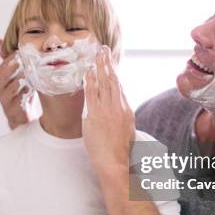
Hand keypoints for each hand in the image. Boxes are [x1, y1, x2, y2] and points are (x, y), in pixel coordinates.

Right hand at [0, 38, 31, 128]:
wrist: (23, 115)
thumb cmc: (20, 90)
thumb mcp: (15, 73)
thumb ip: (7, 58)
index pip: (2, 66)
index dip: (10, 59)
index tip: (21, 53)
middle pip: (2, 78)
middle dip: (11, 69)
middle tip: (21, 61)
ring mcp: (5, 101)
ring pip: (10, 90)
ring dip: (19, 82)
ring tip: (27, 76)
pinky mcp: (13, 112)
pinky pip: (17, 103)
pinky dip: (24, 96)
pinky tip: (31, 90)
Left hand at [82, 46, 134, 178]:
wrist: (116, 164)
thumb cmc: (121, 154)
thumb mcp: (127, 134)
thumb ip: (122, 121)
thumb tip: (119, 115)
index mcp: (127, 111)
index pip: (119, 87)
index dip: (114, 73)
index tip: (110, 63)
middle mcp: (119, 107)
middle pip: (113, 80)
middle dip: (108, 63)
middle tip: (103, 50)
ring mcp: (107, 110)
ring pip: (104, 83)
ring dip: (100, 66)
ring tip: (96, 54)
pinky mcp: (95, 115)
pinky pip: (92, 93)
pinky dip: (90, 80)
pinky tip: (88, 71)